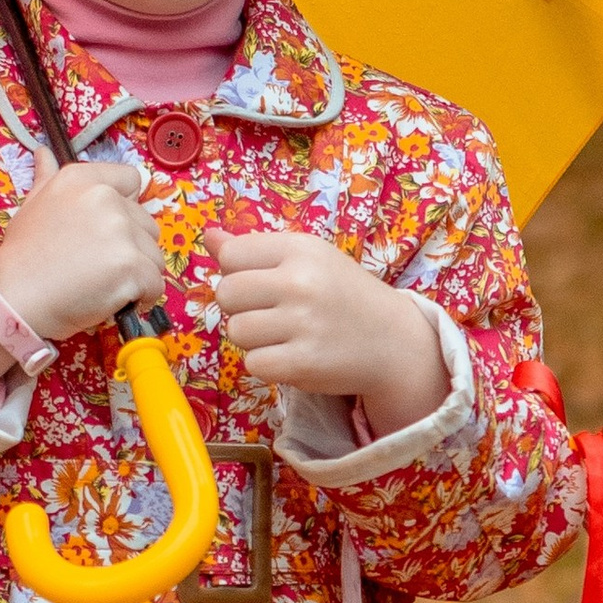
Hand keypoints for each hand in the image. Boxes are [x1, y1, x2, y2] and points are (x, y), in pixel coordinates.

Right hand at [0, 149, 163, 377]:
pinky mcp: (131, 265)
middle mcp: (104, 198)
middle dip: (131, 248)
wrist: (14, 299)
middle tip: (97, 267)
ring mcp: (120, 231)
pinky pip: (155, 284)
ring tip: (103, 285)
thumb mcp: (31, 206)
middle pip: (147, 224)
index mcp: (81, 179)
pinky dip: (141, 297)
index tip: (106, 230)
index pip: (132, 179)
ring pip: (154, 256)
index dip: (126, 208)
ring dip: (137, 274)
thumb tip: (43, 153)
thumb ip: (46, 178)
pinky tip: (115, 300)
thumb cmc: (22, 257)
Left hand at [206, 226, 448, 433]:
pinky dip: (267, 365)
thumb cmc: (343, 296)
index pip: (231, 256)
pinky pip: (253, 363)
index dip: (237, 273)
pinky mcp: (302, 362)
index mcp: (300, 248)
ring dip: (253, 339)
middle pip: (226, 294)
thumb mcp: (308, 259)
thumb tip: (209, 237)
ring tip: (284, 336)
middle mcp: (300, 281)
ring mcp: (302, 323)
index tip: (263, 285)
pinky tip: (292, 356)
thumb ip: (256, 250)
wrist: (393, 341)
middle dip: (240, 308)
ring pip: (236, 330)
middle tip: (272, 314)